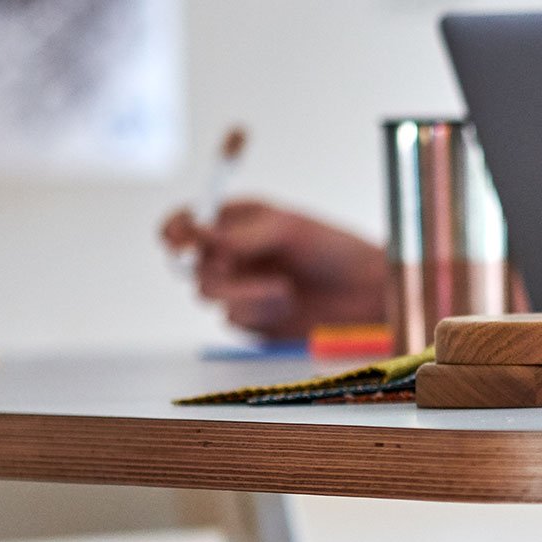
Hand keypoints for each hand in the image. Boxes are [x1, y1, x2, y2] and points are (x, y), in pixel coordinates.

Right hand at [161, 200, 386, 339]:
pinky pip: (231, 319)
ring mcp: (239, 288)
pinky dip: (256, 313)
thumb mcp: (287, 230)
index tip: (180, 240)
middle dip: (211, 267)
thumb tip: (196, 232)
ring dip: (241, 292)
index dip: (175, 231)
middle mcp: (232, 254)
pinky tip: (287, 307)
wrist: (366, 295)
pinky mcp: (251, 319)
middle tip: (233, 265)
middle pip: (187, 264)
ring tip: (283, 289)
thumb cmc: (334, 251)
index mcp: (237, 222)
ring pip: (205, 293)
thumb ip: (239, 235)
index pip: (186, 224)